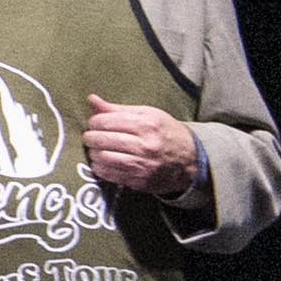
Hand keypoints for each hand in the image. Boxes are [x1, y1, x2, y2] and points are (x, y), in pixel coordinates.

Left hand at [84, 97, 202, 203]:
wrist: (191, 160)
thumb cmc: (166, 133)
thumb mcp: (148, 114)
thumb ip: (117, 109)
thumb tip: (92, 99)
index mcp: (146, 125)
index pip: (104, 121)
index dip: (94, 122)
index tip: (96, 123)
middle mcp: (145, 145)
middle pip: (100, 140)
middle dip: (90, 137)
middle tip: (91, 136)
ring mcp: (142, 165)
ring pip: (102, 158)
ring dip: (93, 153)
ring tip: (97, 149)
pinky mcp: (139, 180)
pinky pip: (108, 174)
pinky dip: (99, 167)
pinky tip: (103, 162)